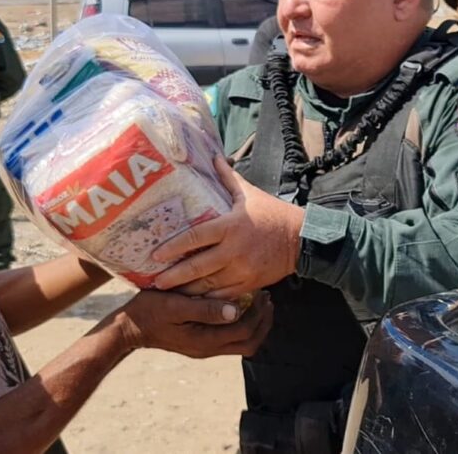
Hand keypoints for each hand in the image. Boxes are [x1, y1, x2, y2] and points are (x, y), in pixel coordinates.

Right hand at [115, 290, 271, 358]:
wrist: (128, 328)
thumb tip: (236, 310)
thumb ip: (205, 308)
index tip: (263, 293)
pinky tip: (240, 306)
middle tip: (268, 299)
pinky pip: (230, 339)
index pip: (245, 330)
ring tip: (259, 302)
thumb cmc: (149, 311)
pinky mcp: (200, 343)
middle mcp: (208, 349)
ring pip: (242, 344)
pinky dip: (242, 325)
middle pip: (250, 343)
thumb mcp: (175, 304)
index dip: (259, 313)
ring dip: (255, 324)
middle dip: (264, 322)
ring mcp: (204, 348)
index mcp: (205, 340)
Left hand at [150, 156, 304, 300]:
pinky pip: (223, 295)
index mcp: (231, 226)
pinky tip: (194, 301)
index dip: (174, 247)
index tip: (156, 254)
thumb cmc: (273, 213)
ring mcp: (241, 269)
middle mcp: (234, 250)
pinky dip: (207, 299)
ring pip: (208, 285)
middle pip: (197, 267)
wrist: (302, 239)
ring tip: (169, 293)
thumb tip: (213, 157)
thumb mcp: (250, 194)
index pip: (196, 237)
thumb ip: (228, 178)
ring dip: (187, 291)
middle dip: (174, 276)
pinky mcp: (249, 283)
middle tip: (155, 282)